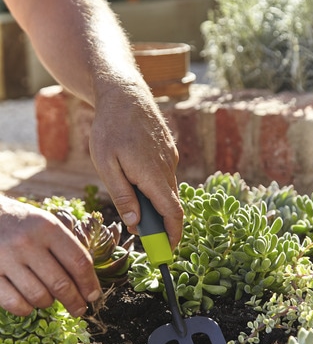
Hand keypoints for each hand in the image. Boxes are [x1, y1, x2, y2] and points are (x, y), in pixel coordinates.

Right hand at [0, 196, 100, 316]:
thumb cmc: (24, 224)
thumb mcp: (48, 223)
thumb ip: (68, 246)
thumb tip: (89, 281)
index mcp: (48, 228)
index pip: (78, 261)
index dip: (90, 283)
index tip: (94, 295)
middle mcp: (27, 243)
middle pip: (60, 284)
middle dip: (75, 302)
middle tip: (79, 310)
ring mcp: (6, 259)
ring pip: (39, 296)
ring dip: (49, 303)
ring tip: (50, 299)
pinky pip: (15, 303)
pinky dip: (26, 309)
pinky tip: (29, 303)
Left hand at [89, 82, 183, 249]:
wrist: (124, 92)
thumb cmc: (110, 128)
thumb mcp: (107, 165)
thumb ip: (123, 196)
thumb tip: (136, 223)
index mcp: (154, 175)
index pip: (173, 214)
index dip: (173, 235)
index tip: (167, 251)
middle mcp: (168, 168)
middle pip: (171, 205)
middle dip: (161, 224)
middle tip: (143, 233)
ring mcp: (171, 158)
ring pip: (168, 190)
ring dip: (156, 203)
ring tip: (133, 200)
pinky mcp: (169, 150)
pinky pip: (165, 175)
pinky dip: (156, 187)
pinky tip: (137, 178)